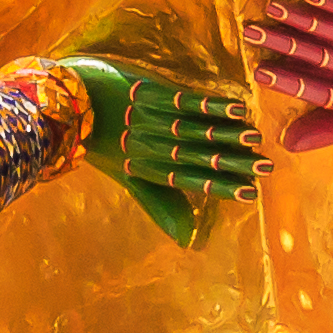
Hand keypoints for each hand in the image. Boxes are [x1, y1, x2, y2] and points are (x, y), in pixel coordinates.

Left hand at [64, 63, 264, 249]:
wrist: (66, 103)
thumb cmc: (99, 142)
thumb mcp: (127, 178)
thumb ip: (160, 204)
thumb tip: (187, 241)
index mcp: (148, 169)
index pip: (191, 181)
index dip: (221, 187)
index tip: (252, 193)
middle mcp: (152, 146)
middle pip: (198, 156)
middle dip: (233, 162)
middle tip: (265, 167)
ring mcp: (151, 118)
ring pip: (194, 129)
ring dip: (225, 133)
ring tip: (254, 138)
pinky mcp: (148, 91)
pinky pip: (184, 101)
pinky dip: (211, 105)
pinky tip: (235, 107)